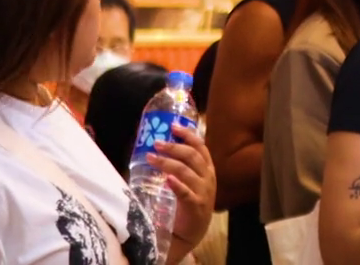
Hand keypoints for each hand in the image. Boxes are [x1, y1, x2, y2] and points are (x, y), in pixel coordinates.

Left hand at [149, 124, 216, 247]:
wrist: (190, 233)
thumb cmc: (186, 205)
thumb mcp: (188, 182)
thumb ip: (180, 167)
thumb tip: (159, 149)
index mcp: (207, 170)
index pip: (201, 147)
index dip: (188, 135)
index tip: (173, 126)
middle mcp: (208, 178)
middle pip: (192, 156)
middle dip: (174, 147)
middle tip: (157, 143)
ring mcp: (203, 192)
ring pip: (186, 171)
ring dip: (167, 162)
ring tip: (151, 158)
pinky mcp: (195, 206)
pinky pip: (186, 193)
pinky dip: (176, 184)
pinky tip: (167, 179)